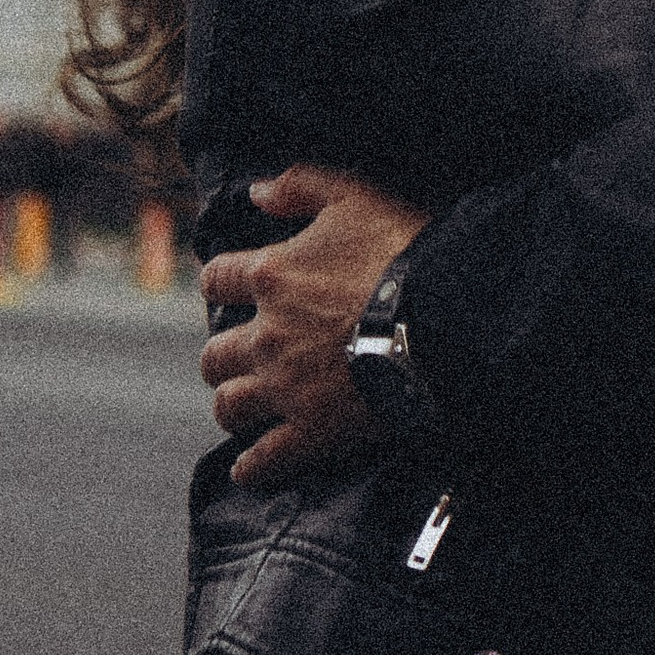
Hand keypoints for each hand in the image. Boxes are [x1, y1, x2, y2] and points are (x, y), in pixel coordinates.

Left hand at [199, 165, 430, 488]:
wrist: (441, 317)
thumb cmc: (400, 252)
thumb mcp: (353, 197)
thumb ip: (300, 186)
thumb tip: (256, 193)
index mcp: (270, 276)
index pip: (216, 279)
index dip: (220, 283)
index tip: (230, 289)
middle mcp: (265, 335)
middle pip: (213, 354)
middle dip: (222, 355)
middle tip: (238, 357)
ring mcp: (284, 388)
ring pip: (229, 406)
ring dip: (233, 406)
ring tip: (243, 408)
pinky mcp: (310, 431)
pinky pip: (265, 460)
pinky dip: (253, 467)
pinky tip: (251, 468)